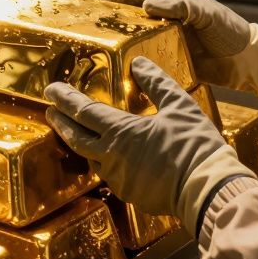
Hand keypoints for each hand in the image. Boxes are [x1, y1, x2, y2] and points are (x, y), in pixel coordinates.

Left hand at [45, 57, 236, 219]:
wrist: (208, 190)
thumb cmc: (195, 146)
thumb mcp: (179, 105)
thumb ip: (156, 83)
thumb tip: (138, 63)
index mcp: (121, 132)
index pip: (83, 111)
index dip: (65, 99)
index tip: (50, 90)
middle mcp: (112, 157)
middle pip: (76, 137)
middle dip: (61, 122)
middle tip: (50, 111)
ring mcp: (119, 180)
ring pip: (91, 158)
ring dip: (81, 143)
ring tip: (79, 132)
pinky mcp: (130, 195)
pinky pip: (110, 175)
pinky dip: (104, 161)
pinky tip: (111, 157)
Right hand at [100, 0, 257, 95]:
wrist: (247, 64)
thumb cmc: (231, 33)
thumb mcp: (207, 13)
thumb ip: (181, 6)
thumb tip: (147, 5)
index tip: (100, 3)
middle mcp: (168, 17)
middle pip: (134, 15)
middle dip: (114, 19)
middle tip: (94, 27)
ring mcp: (168, 39)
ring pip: (138, 38)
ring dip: (123, 43)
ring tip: (103, 50)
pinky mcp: (170, 60)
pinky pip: (148, 59)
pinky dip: (136, 63)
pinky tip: (122, 70)